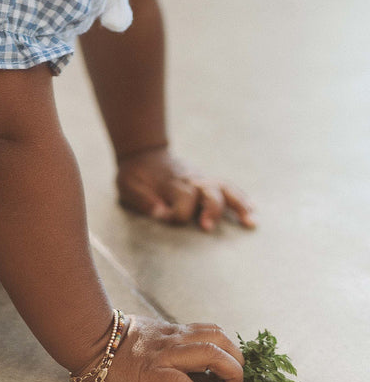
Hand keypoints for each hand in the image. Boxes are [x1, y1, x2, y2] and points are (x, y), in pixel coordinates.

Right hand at [87, 316, 244, 381]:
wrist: (91, 341)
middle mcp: (174, 340)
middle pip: (219, 340)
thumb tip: (190, 360)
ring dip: (229, 373)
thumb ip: (170, 343)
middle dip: (238, 361)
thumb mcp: (150, 335)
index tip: (235, 369)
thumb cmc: (117, 343)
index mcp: (174, 332)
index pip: (214, 331)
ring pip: (208, 353)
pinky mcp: (152, 373)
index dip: (232, 349)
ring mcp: (164, 355)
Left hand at [116, 146, 255, 231]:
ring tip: (251, 221)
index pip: (183, 197)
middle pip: (209, 191)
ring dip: (239, 204)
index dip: (177, 212)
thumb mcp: (128, 186)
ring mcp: (202, 179)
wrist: (144, 154)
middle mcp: (191, 179)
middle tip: (207, 228)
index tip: (167, 218)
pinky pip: (229, 188)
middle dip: (211, 209)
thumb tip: (160, 214)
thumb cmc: (135, 176)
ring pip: (225, 189)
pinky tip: (253, 211)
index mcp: (171, 182)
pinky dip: (242, 198)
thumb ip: (143, 200)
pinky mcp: (208, 181)